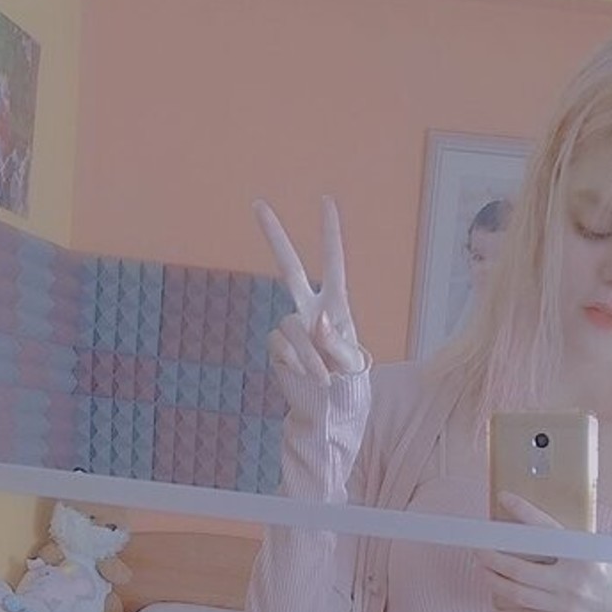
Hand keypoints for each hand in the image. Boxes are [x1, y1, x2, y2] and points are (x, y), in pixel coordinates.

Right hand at [254, 195, 365, 381]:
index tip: (327, 201)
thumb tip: (317, 320)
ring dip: (308, 354)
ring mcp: (292, 327)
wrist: (329, 410)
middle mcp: (310, 309)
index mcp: (336, 305)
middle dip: (274, 237)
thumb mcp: (353, 364)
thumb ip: (338, 343)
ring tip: (324, 378)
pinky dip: (296, 364)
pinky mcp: (278, 348)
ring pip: (292, 326)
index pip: (332, 263)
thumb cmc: (350, 383)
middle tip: (258, 203)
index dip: (330, 234)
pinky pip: (282, 349)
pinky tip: (306, 378)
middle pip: (289, 267)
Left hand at [480, 494, 611, 611]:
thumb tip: (535, 528)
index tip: (505, 499)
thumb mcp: (599, 550)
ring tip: (483, 570)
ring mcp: (564, 605)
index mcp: (584, 557)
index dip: (523, 512)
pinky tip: (495, 604)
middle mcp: (571, 582)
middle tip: (479, 548)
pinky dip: (507, 611)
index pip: (546, 531)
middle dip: (492, 557)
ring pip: (517, 593)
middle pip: (519, 569)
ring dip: (494, 580)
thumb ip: (569, 542)